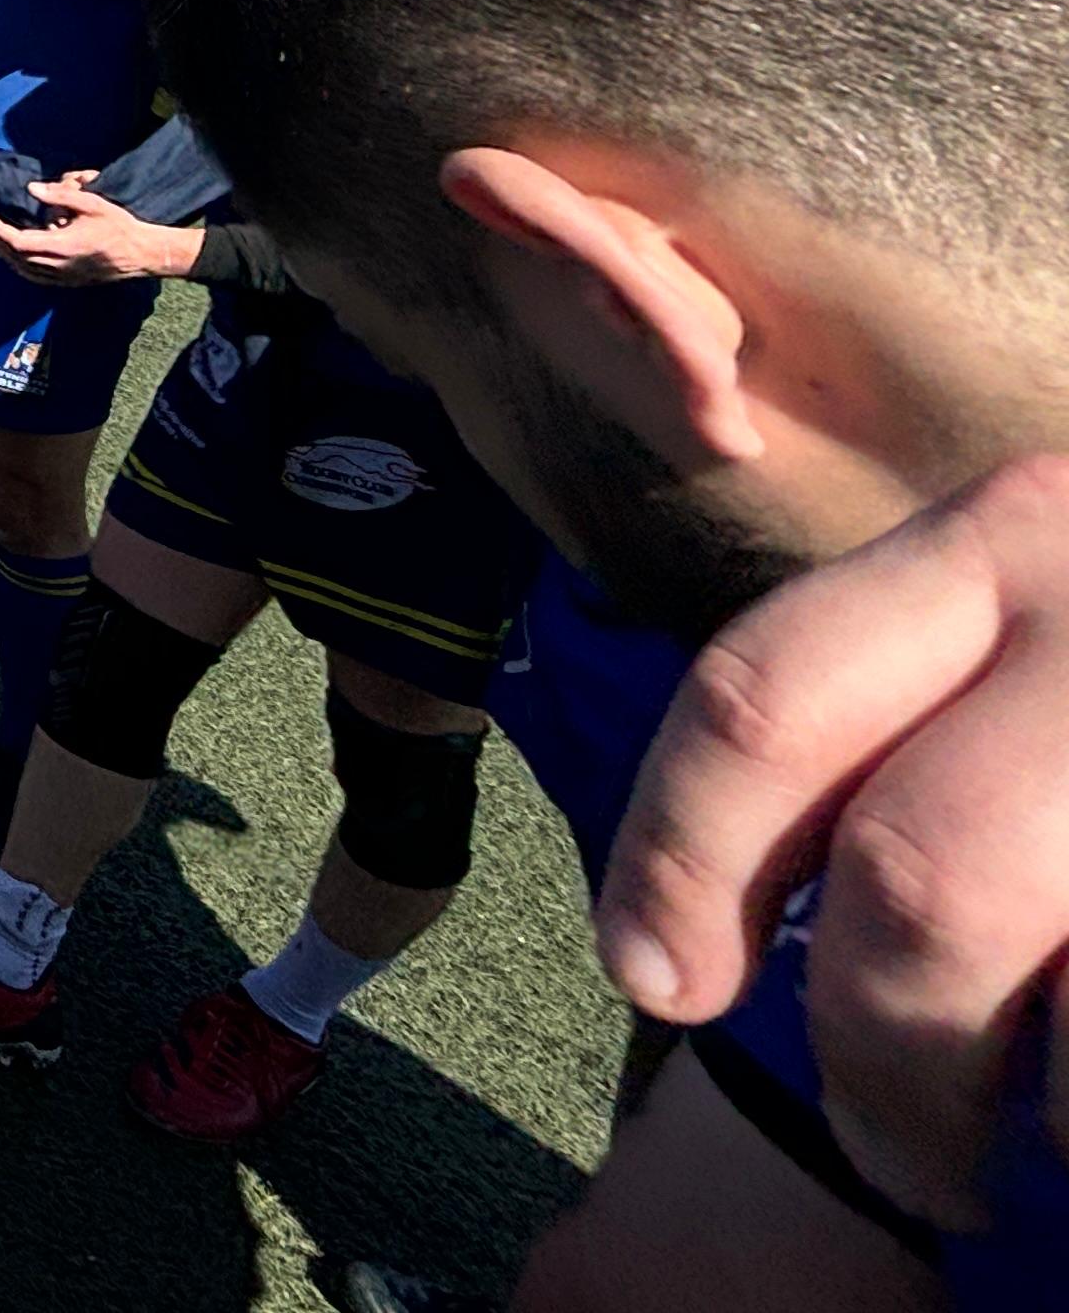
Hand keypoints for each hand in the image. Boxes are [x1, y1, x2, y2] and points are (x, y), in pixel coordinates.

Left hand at [0, 174, 201, 285]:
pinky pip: (32, 274)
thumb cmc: (119, 226)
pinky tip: (10, 251)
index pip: (17, 242)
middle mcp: (56, 267)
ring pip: (20, 268)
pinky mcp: (65, 282)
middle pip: (13, 256)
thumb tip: (32, 189)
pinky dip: (16, 262)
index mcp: (61, 247)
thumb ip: (61, 195)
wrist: (141, 255)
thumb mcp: (92, 203)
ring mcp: (60, 278)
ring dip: (1, 251)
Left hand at [596, 454, 1068, 1229]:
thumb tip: (698, 936)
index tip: (659, 978)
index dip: (674, 858)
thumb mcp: (1040, 604)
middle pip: (918, 886)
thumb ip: (907, 691)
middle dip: (880, 1059)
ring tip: (1036, 1151)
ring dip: (1039, 1123)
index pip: (762, 698)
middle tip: (899, 1147)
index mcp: (1008, 539)